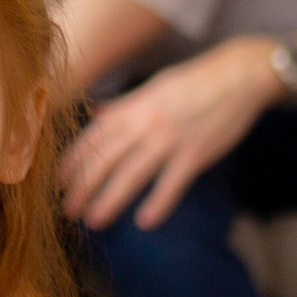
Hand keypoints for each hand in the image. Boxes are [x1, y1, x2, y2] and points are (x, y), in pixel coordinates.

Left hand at [61, 39, 275, 231]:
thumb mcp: (155, 88)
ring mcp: (170, 138)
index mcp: (134, 106)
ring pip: (132, 173)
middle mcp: (146, 122)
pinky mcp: (196, 152)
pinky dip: (158, 203)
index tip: (57, 182)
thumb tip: (96, 113)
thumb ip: (124, 105)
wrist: (239, 75)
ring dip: (110, 199)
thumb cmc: (196, 82)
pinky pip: (172, 182)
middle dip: (83, 186)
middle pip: (105, 158)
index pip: (93, 137)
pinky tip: (145, 221)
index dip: (73, 161)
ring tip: (94, 221)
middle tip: (67, 211)